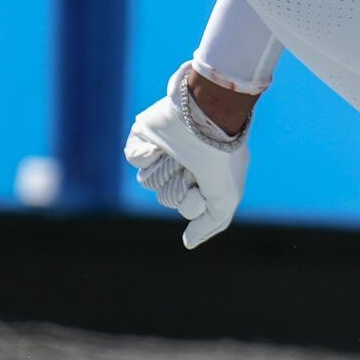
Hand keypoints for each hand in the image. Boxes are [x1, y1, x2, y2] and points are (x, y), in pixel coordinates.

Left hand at [124, 64, 250, 249]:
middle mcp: (183, 163)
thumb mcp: (225, 199)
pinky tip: (161, 148)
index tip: (201, 190)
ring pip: (147, 179)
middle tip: (190, 168)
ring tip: (178, 156)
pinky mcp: (146, 135)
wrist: (208, 117)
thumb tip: (188, 242)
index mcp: (202, 176)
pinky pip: (134, 158)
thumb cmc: (220, 159)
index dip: (190, 204)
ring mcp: (164, 148)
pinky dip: (147, 156)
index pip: (184, 205)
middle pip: (164, 195)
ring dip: (163, 171)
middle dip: (176, 187)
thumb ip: (209, 224)